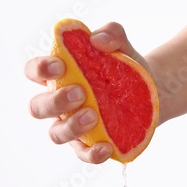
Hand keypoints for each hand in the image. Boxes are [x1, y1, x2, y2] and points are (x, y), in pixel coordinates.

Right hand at [25, 22, 154, 163]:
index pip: (34, 72)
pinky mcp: (90, 144)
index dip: (39, 69)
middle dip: (55, 101)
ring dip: (71, 126)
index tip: (60, 64)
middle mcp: (59, 103)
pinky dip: (91, 153)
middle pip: (38, 107)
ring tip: (94, 116)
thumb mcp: (123, 45)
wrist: (152, 92)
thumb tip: (98, 39)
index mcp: (58, 76)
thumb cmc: (125, 68)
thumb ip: (112, 33)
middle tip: (80, 92)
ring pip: (56, 134)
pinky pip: (83, 154)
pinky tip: (106, 147)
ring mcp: (72, 126)